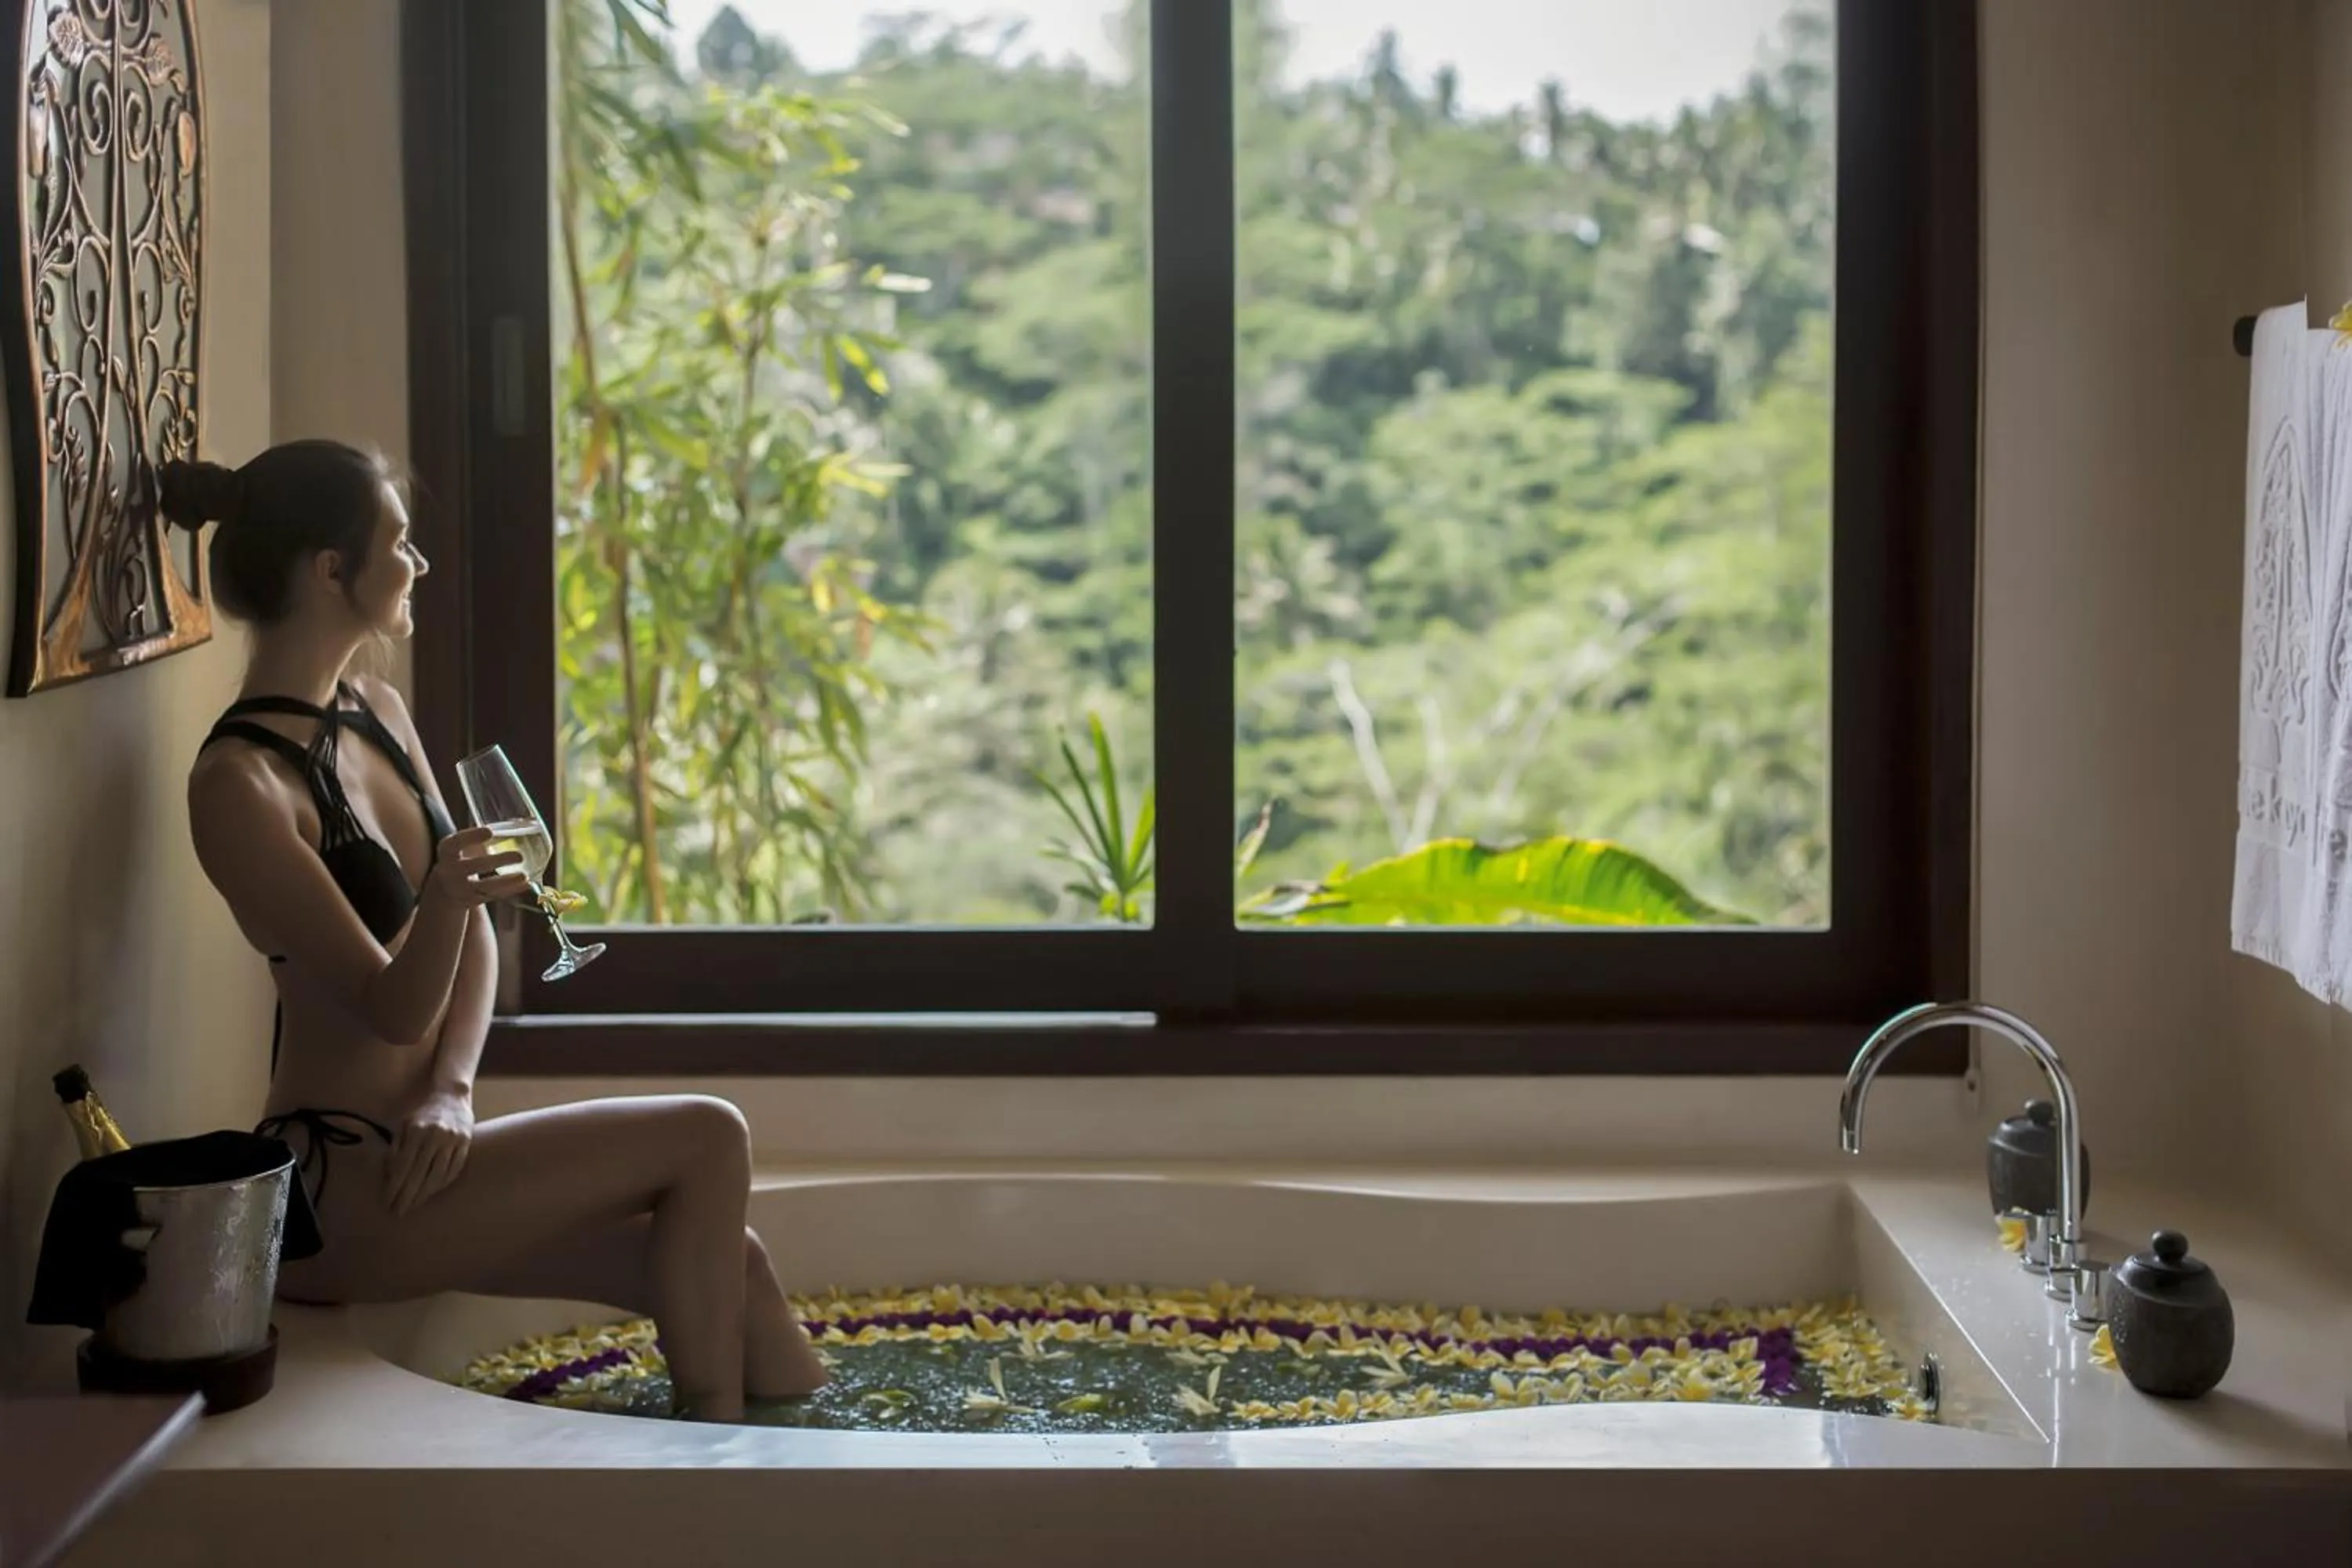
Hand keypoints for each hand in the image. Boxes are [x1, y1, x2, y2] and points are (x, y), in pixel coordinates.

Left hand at [385, 1089, 473, 1215]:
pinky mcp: (466, 1143)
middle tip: (398, 1212)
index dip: (394, 1187)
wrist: (451, 1095)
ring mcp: (453, 1140)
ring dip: (424, 1194)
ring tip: (414, 1205)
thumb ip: (397, 1147)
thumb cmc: (423, 1112)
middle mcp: (435, 1136)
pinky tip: (432, 1192)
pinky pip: (454, 1170)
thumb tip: (390, 1175)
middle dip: (407, 1196)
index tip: (388, 1202)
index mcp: (416, 1131)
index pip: (403, 1167)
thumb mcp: (404, 1124)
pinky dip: (442, 1184)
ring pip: (437, 1175)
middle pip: (419, 1175)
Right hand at [422, 825, 530, 911]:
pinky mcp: (471, 900)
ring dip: (506, 881)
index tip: (489, 831)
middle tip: (519, 856)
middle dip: (497, 861)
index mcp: (447, 850)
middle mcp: (450, 870)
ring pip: (485, 886)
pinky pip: (493, 896)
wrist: (447, 886)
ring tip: (524, 876)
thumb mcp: (464, 844)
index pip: (455, 843)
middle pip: (474, 866)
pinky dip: (510, 890)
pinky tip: (526, 884)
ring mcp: (460, 888)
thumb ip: (484, 835)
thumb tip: (528, 820)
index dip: (471, 837)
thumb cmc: (463, 856)